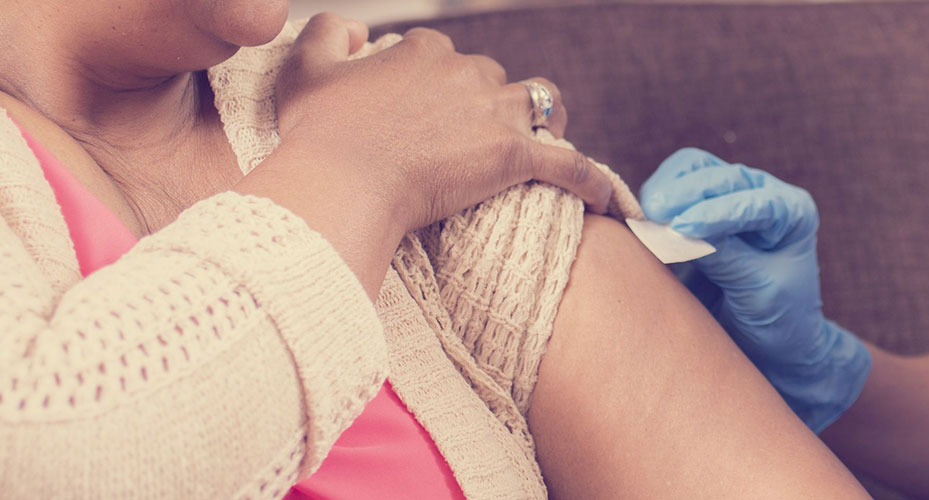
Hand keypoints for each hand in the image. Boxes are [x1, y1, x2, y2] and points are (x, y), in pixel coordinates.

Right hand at [269, 13, 610, 232]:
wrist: (343, 180)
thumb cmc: (320, 134)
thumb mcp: (305, 69)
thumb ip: (327, 34)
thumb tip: (355, 30)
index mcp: (423, 51)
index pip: (444, 55)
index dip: (440, 82)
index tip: (427, 110)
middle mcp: (466, 72)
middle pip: (493, 78)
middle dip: (488, 101)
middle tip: (472, 137)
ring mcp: (494, 112)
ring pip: (539, 102)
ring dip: (543, 118)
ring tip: (543, 141)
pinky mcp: (514, 155)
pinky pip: (570, 165)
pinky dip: (592, 181)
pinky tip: (608, 201)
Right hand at [639, 147, 869, 431]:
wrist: (767, 345)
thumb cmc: (776, 321)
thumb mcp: (759, 292)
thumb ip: (726, 257)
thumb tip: (681, 228)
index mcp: (792, 212)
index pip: (753, 200)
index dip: (716, 211)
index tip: (682, 227)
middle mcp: (761, 193)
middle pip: (717, 175)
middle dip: (684, 193)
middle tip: (652, 216)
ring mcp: (727, 196)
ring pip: (689, 170)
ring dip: (664, 191)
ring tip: (644, 219)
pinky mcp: (696, 207)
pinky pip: (669, 188)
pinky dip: (652, 200)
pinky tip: (639, 221)